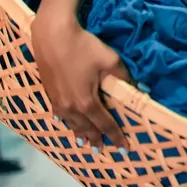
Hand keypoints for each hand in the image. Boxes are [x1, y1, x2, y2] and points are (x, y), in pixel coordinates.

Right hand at [31, 10, 130, 149]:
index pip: (105, 124)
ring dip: (81, 134)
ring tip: (87, 143)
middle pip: (87, 128)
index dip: (116, 136)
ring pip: (72, 124)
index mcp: (87, 103)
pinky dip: (68, 123)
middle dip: (97, 139)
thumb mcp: (110, 60)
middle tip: (105, 150)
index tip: (124, 147)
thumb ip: (124, 76)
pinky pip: (60, 116)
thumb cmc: (83, 47)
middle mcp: (71, 108)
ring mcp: (58, 102)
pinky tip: (67, 124)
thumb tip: (137, 88)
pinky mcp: (50, 94)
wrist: (53, 36)